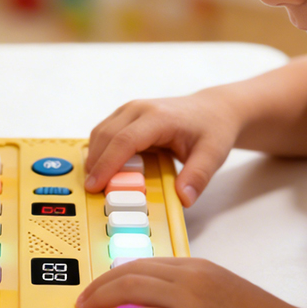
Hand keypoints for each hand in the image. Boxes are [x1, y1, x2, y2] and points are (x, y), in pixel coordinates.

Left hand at [75, 257, 296, 307]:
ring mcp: (186, 300)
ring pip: (127, 288)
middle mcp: (189, 277)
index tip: (104, 285)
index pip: (146, 262)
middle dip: (100, 283)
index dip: (118, 273)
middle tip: (85, 298)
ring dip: (100, 299)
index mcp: (198, 267)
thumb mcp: (225, 296)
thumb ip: (194, 295)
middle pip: (129, 270)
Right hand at [84, 88, 240, 205]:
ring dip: (95, 157)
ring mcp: (130, 110)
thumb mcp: (212, 155)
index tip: (95, 186)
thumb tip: (183, 198)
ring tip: (98, 182)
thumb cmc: (212, 128)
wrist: (213, 109)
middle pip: (106, 136)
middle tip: (93, 190)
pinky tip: (104, 168)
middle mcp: (139, 109)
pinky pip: (104, 132)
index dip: (107, 164)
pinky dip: (99, 151)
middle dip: (95, 164)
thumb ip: (198, 177)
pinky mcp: (125, 115)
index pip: (124, 140)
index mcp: (158, 117)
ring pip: (100, 132)